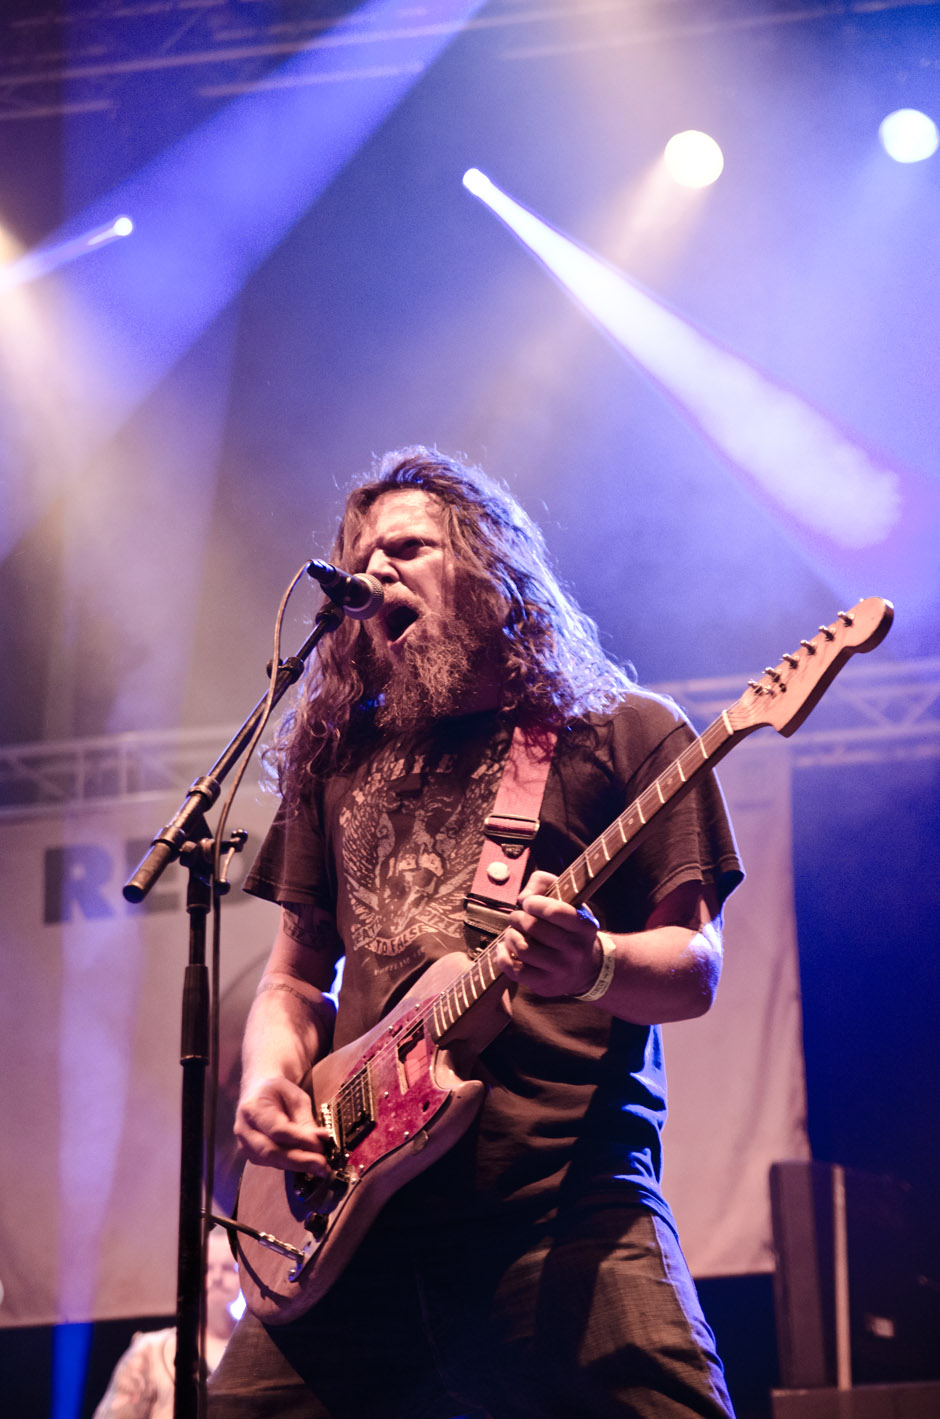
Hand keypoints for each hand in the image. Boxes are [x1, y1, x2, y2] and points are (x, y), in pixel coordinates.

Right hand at [234, 1076, 332, 1173]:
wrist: (257, 1091)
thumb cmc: (278, 1092)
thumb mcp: (295, 1098)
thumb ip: (305, 1120)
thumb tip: (321, 1140)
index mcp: (253, 1107)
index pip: (277, 1129)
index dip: (299, 1139)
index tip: (320, 1145)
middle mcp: (244, 1129)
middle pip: (271, 1151)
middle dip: (299, 1161)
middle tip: (322, 1165)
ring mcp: (244, 1144)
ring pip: (272, 1161)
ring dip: (298, 1166)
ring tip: (320, 1167)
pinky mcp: (250, 1155)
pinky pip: (272, 1163)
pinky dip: (291, 1165)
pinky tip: (307, 1164)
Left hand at [495, 869, 601, 997]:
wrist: (587, 968)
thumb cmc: (570, 927)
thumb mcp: (568, 900)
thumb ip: (544, 883)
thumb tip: (523, 897)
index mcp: (584, 926)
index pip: (555, 911)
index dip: (534, 903)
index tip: (528, 903)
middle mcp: (575, 950)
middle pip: (533, 928)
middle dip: (517, 918)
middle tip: (516, 917)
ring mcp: (560, 970)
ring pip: (522, 949)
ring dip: (510, 935)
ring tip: (513, 932)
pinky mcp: (545, 985)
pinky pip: (515, 971)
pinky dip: (503, 956)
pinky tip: (505, 947)